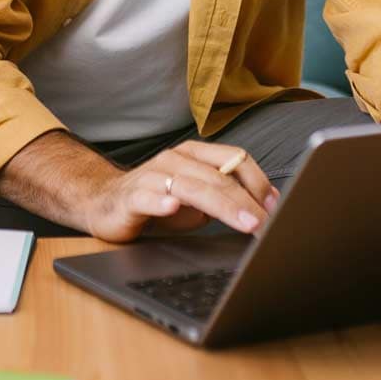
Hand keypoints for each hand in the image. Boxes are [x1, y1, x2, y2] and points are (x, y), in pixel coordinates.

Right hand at [85, 142, 279, 243]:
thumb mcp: (197, 200)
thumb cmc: (157, 201)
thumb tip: (265, 209)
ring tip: (243, 222)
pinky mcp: (130, 196)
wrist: (105, 204)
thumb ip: (225, 198)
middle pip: (219, 176)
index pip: (235, 159)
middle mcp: (175, 159)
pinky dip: (161, 201)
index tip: (275, 207)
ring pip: (192, 187)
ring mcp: (152, 176)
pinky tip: (173, 207)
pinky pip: (147, 196)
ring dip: (222, 206)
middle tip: (265, 224)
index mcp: (195, 155)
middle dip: (246, 202)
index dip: (258, 182)